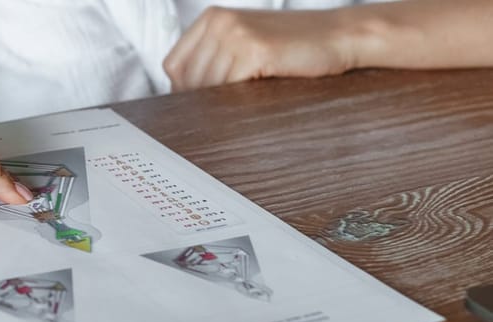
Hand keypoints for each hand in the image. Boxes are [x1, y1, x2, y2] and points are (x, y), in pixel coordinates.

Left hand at [163, 7, 356, 91]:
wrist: (338, 35)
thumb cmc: (293, 44)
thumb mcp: (244, 42)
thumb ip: (214, 58)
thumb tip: (182, 93)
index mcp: (212, 17)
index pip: (174, 64)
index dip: (181, 89)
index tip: (195, 105)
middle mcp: (220, 22)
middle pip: (188, 78)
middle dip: (200, 100)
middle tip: (219, 113)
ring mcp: (235, 34)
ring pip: (207, 86)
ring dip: (219, 103)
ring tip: (238, 107)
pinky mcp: (254, 50)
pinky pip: (229, 87)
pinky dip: (235, 100)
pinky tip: (250, 101)